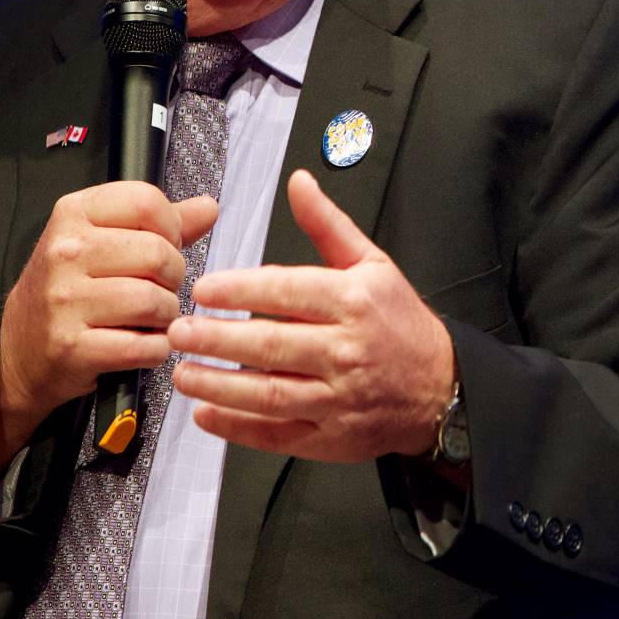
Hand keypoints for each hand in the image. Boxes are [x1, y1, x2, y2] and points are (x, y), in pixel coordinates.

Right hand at [0, 182, 219, 471]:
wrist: (19, 347)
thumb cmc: (70, 289)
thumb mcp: (105, 240)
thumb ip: (160, 223)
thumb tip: (208, 208)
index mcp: (74, 213)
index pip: (147, 202)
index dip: (171, 228)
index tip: (163, 246)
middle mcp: (65, 251)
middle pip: (158, 254)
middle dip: (173, 278)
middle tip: (159, 290)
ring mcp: (65, 300)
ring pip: (155, 301)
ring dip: (166, 317)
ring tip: (151, 318)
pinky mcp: (71, 346)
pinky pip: (143, 346)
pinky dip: (155, 350)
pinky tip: (141, 344)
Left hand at [168, 169, 455, 460]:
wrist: (440, 387)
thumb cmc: (399, 324)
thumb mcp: (373, 264)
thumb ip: (328, 225)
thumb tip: (299, 183)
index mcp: (354, 302)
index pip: (288, 293)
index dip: (240, 291)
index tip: (204, 289)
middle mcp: (346, 351)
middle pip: (271, 346)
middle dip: (217, 339)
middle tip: (177, 330)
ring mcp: (338, 398)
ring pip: (269, 394)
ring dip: (219, 386)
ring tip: (183, 373)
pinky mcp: (332, 436)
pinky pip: (278, 434)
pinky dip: (238, 428)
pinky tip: (207, 414)